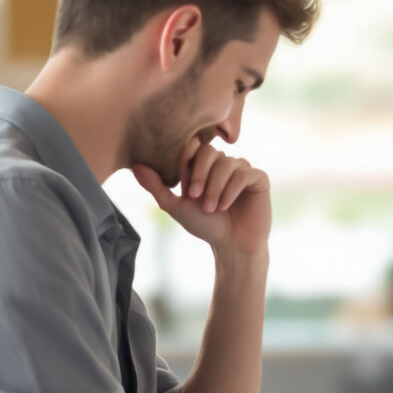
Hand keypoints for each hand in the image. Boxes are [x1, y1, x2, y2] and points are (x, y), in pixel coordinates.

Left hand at [133, 137, 270, 259]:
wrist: (231, 245)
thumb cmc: (204, 225)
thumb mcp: (176, 206)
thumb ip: (156, 186)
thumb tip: (134, 166)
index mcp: (203, 165)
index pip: (193, 147)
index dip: (188, 163)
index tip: (185, 188)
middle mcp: (223, 163)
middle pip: (209, 151)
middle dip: (200, 175)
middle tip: (195, 197)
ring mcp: (242, 169)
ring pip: (227, 163)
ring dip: (215, 187)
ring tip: (211, 208)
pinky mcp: (258, 178)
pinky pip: (244, 173)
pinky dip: (232, 190)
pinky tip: (225, 206)